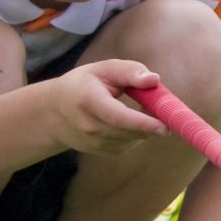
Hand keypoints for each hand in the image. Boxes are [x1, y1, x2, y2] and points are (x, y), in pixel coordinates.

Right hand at [50, 59, 168, 155]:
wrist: (55, 112)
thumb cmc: (84, 84)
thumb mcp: (103, 69)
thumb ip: (129, 71)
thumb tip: (154, 80)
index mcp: (88, 101)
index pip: (118, 117)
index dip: (142, 123)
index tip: (165, 126)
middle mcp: (89, 126)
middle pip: (129, 132)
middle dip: (152, 123)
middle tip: (163, 108)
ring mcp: (94, 143)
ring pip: (133, 139)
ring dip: (144, 126)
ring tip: (138, 107)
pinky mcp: (103, 151)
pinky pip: (130, 144)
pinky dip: (136, 132)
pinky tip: (127, 120)